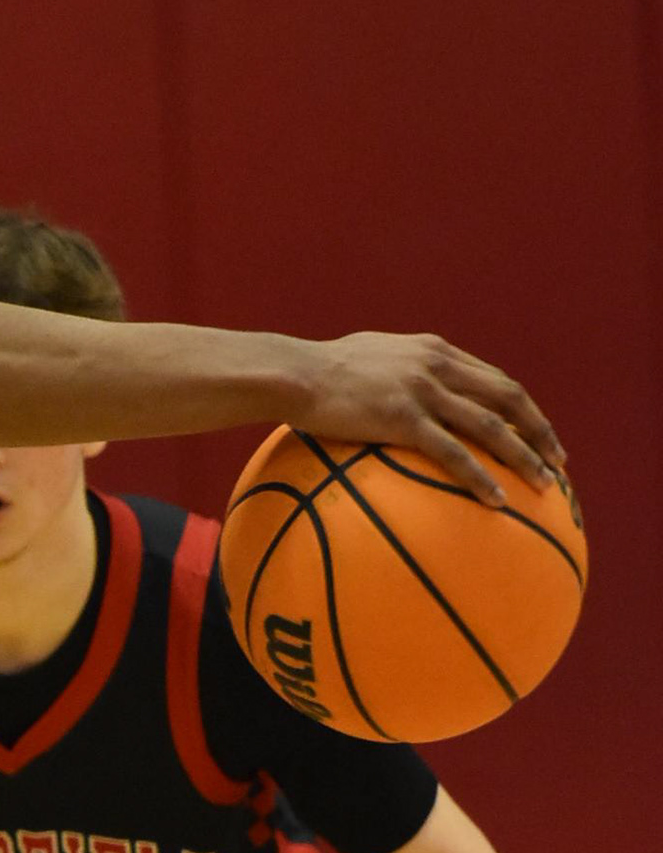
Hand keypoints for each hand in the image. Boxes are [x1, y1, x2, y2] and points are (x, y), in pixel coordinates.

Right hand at [298, 333, 562, 505]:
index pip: (493, 378)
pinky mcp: (403, 418)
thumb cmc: (320, 374)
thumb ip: (399, 373)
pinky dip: (480, 476)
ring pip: (490, 424)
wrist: (293, 374)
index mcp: (434, 351)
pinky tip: (496, 501)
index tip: (538, 431)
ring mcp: (423, 391)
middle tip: (558, 460)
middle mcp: (437, 366)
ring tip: (544, 484)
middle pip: (507, 396)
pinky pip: (453, 453)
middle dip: (539, 430)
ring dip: (524, 456)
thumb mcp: (370, 360)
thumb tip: (404, 399)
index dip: (522, 406)